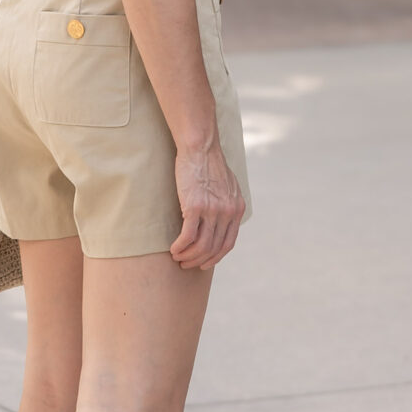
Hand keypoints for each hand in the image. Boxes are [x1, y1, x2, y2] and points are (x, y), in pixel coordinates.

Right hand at [169, 141, 246, 270]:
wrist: (200, 147)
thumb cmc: (209, 164)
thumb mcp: (228, 186)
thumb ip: (228, 204)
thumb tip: (222, 221)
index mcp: (238, 209)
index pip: (228, 244)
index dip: (215, 257)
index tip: (204, 263)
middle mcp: (228, 212)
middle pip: (214, 248)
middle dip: (200, 261)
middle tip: (187, 264)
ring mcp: (212, 210)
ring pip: (201, 246)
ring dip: (188, 256)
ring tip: (178, 257)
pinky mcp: (195, 206)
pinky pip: (188, 237)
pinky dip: (180, 247)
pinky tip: (173, 249)